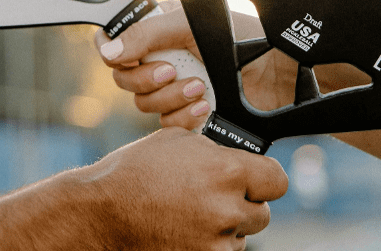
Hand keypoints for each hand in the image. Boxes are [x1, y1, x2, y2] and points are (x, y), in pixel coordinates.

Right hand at [88, 127, 287, 250]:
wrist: (103, 212)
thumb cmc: (137, 170)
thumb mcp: (181, 141)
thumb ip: (217, 151)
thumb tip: (238, 157)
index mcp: (226, 172)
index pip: (277, 180)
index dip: (266, 176)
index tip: (258, 176)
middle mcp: (227, 211)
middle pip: (262, 212)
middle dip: (244, 202)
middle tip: (217, 194)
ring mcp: (215, 245)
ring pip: (241, 236)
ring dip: (226, 225)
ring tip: (192, 210)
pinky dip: (210, 243)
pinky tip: (185, 227)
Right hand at [95, 1, 366, 127]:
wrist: (282, 73)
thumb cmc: (244, 38)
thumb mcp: (191, 26)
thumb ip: (147, 34)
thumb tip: (107, 49)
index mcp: (160, 32)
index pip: (117, 43)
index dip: (115, 53)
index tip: (128, 57)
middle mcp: (164, 59)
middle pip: (125, 78)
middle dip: (146, 79)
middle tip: (170, 73)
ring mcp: (175, 88)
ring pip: (145, 104)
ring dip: (169, 98)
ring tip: (199, 90)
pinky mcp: (190, 114)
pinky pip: (167, 125)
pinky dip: (182, 118)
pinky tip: (204, 109)